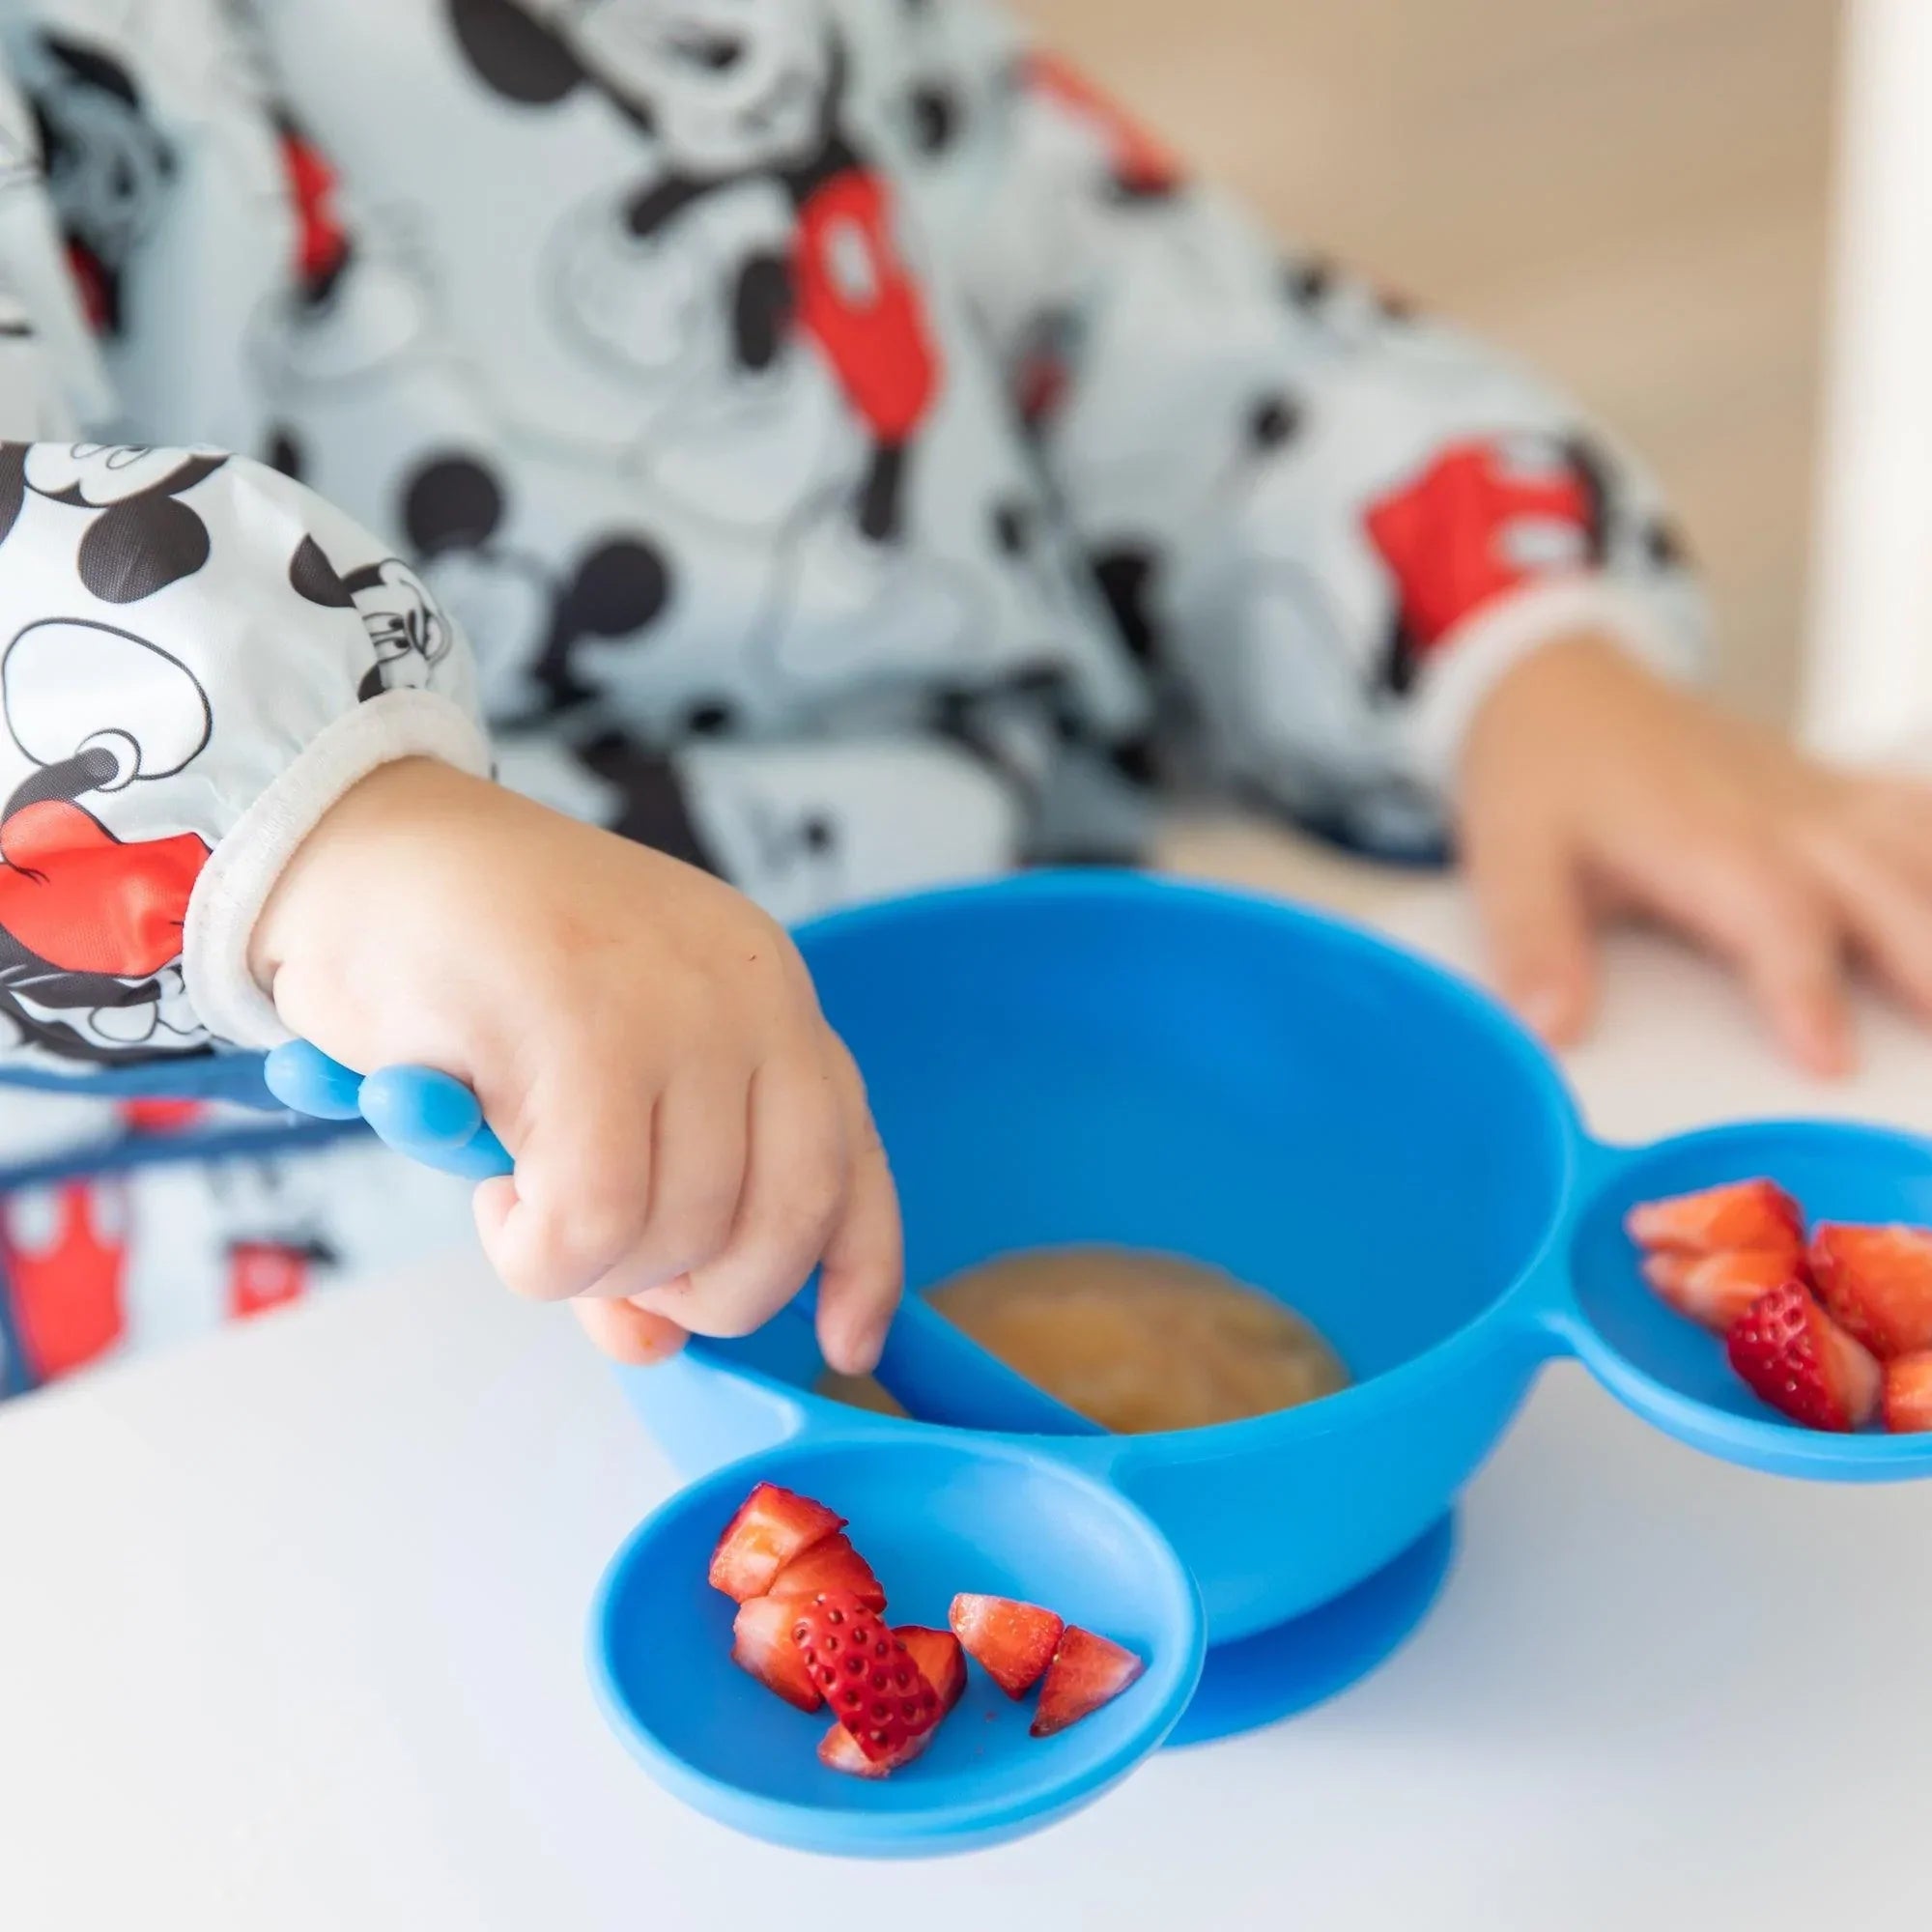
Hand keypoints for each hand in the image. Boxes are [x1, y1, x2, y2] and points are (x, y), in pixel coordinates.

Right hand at [251, 758, 901, 1369]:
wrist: (361, 846)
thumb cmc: (470, 974)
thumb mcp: (590, 1092)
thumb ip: (638, 1216)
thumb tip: (652, 1343)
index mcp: (770, 995)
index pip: (853, 1151)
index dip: (861, 1263)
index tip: (850, 1345)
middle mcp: (751, 993)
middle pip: (789, 1212)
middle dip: (705, 1292)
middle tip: (611, 1272)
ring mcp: (677, 1004)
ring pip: (687, 1230)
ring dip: (593, 1267)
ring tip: (523, 1202)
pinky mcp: (585, 1026)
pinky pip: (592, 1220)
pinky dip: (538, 1254)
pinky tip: (498, 1200)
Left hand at [1458, 637, 1931, 1073]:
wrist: (1562, 682)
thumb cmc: (1543, 773)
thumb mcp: (1509, 856)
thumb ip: (1533, 942)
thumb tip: (1549, 1027)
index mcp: (1705, 839)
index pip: (1773, 919)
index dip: (1804, 989)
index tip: (1830, 1062)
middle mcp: (1782, 816)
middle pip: (1884, 889)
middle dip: (1929, 964)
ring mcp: (1820, 799)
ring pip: (1921, 849)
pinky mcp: (1837, 790)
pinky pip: (1919, 812)